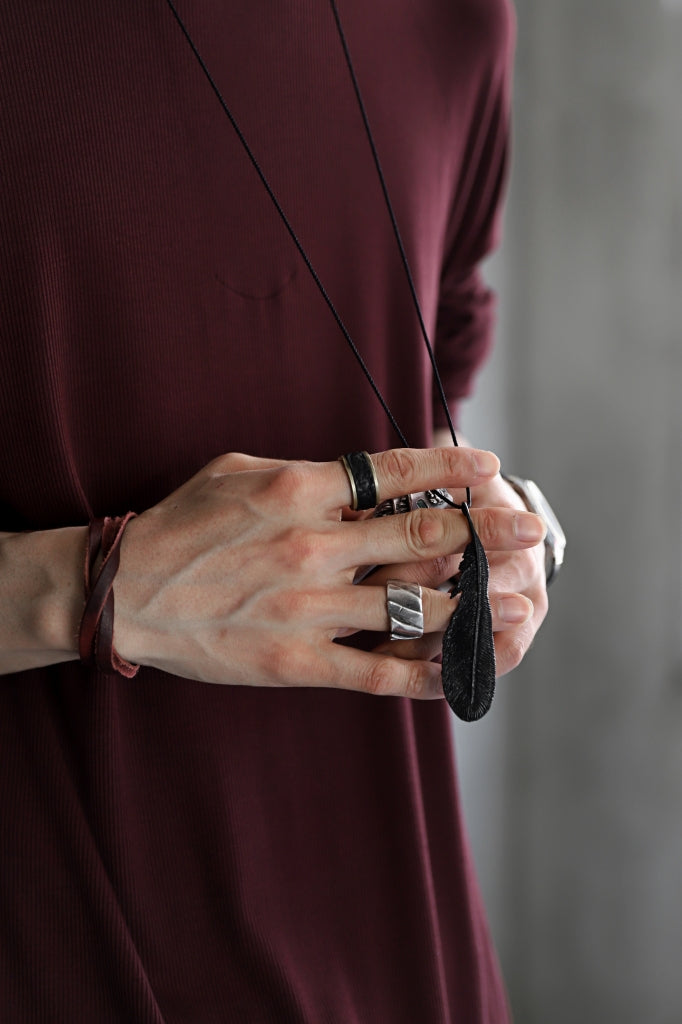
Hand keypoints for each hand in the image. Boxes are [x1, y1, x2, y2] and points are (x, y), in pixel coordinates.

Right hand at [114, 447, 544, 696]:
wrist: (126, 592)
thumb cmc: (182, 525)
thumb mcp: (239, 473)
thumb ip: (307, 475)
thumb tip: (364, 478)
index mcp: (297, 491)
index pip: (392, 473)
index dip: (449, 469)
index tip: (489, 467)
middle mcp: (312, 547)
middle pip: (419, 536)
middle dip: (484, 531)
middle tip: (529, 528)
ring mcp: (308, 609)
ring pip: (411, 605)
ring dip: (473, 602)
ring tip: (518, 601)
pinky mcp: (298, 661)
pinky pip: (378, 670)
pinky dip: (427, 671)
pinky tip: (465, 669)